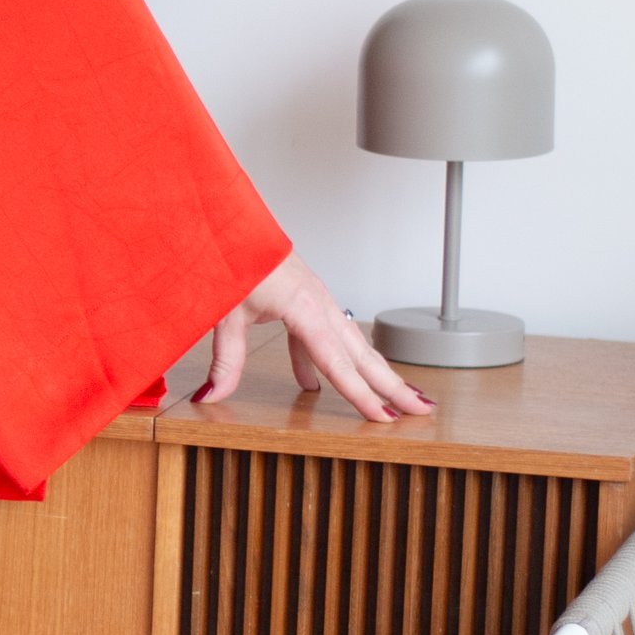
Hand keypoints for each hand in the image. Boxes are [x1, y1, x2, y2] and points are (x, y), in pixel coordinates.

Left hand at [195, 251, 432, 424]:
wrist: (229, 218)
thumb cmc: (230, 254)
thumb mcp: (224, 312)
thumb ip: (225, 358)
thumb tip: (213, 394)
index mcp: (304, 306)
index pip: (337, 362)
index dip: (361, 393)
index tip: (384, 417)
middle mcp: (319, 303)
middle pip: (362, 354)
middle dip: (393, 385)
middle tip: (422, 410)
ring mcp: (317, 300)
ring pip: (353, 345)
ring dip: (375, 372)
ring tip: (396, 397)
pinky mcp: (306, 298)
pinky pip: (324, 337)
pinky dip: (326, 361)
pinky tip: (314, 385)